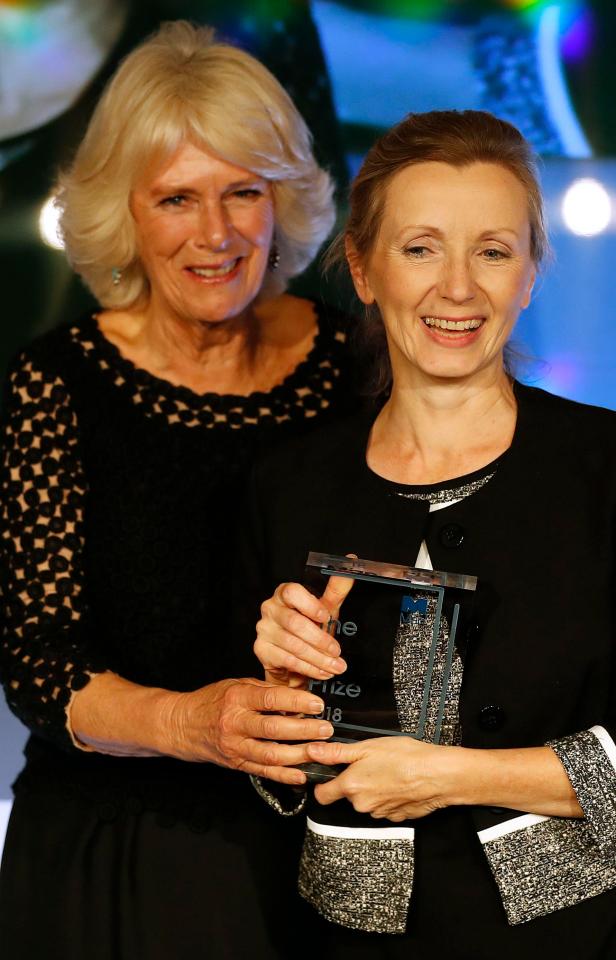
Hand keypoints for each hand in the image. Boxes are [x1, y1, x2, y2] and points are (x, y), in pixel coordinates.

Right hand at [160, 678, 333, 784]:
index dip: (296, 701)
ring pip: (270, 754)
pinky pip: (263, 771)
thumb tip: (297, 695)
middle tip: (325, 729)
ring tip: (319, 751)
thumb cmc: (212, 701)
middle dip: (304, 730)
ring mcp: (235, 746)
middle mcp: (234, 723)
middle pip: (273, 729)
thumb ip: (265, 690)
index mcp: (236, 699)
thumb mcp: (236, 686)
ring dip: (298, 754)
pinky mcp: (236, 763)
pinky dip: (284, 775)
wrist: (183, 725)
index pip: (270, 699)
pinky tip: (302, 774)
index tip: (317, 703)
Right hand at [254, 571, 353, 685]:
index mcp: (284, 594)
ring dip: (318, 658)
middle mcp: (270, 608)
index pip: (292, 592)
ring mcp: (264, 629)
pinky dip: (308, 668)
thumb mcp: (326, 609)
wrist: (294, 659)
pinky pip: (287, 660)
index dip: (310, 605)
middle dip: (320, 640)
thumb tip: (351, 561)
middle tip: (337, 652)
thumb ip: (336, 588)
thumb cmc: (309, 628)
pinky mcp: (261, 649)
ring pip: (293, 645)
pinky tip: (321, 672)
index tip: (327, 616)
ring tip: (335, 666)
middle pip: (294, 623)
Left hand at [306, 737, 458, 820]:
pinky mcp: (396, 817)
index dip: (324, 783)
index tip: (331, 774)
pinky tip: (399, 782)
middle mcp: (362, 804)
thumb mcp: (367, 746)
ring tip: (388, 770)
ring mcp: (379, 813)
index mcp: (351, 787)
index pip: (322, 795)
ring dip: (373, 788)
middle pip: (348, 796)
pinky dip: (388, 796)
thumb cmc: (405, 757)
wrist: (437, 774)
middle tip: (371, 763)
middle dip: (355, 781)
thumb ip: (336, 752)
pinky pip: (384, 806)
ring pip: (367, 801)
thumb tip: (312, 751)